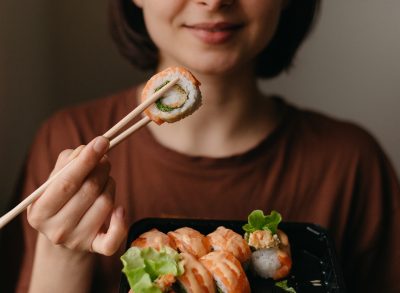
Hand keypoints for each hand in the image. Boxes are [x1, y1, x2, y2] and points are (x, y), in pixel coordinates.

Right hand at [27, 136, 126, 255]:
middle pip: (90, 190)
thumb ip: (69, 161)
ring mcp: (77, 241)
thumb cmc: (61, 197)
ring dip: (110, 184)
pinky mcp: (95, 248)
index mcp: (40, 211)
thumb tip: (89, 150)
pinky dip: (121, 221)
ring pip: (106, 203)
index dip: (86, 161)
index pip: (66, 182)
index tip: (102, 141)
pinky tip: (119, 209)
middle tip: (105, 159)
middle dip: (102, 168)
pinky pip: (114, 237)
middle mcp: (57, 230)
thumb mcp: (56, 179)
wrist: (64, 231)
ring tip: (104, 180)